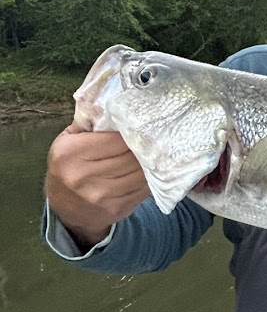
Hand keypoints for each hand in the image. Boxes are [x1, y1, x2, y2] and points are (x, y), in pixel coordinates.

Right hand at [46, 121, 149, 249]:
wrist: (64, 208)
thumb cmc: (69, 165)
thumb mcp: (69, 139)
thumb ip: (91, 121)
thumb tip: (120, 103)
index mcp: (71, 153)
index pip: (118, 138)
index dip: (134, 131)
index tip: (144, 125)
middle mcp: (83, 176)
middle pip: (131, 156)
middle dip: (146, 146)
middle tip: (157, 137)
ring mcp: (101, 196)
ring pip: (141, 173)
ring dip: (152, 162)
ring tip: (157, 152)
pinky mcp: (116, 208)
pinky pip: (144, 189)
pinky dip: (151, 178)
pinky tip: (151, 170)